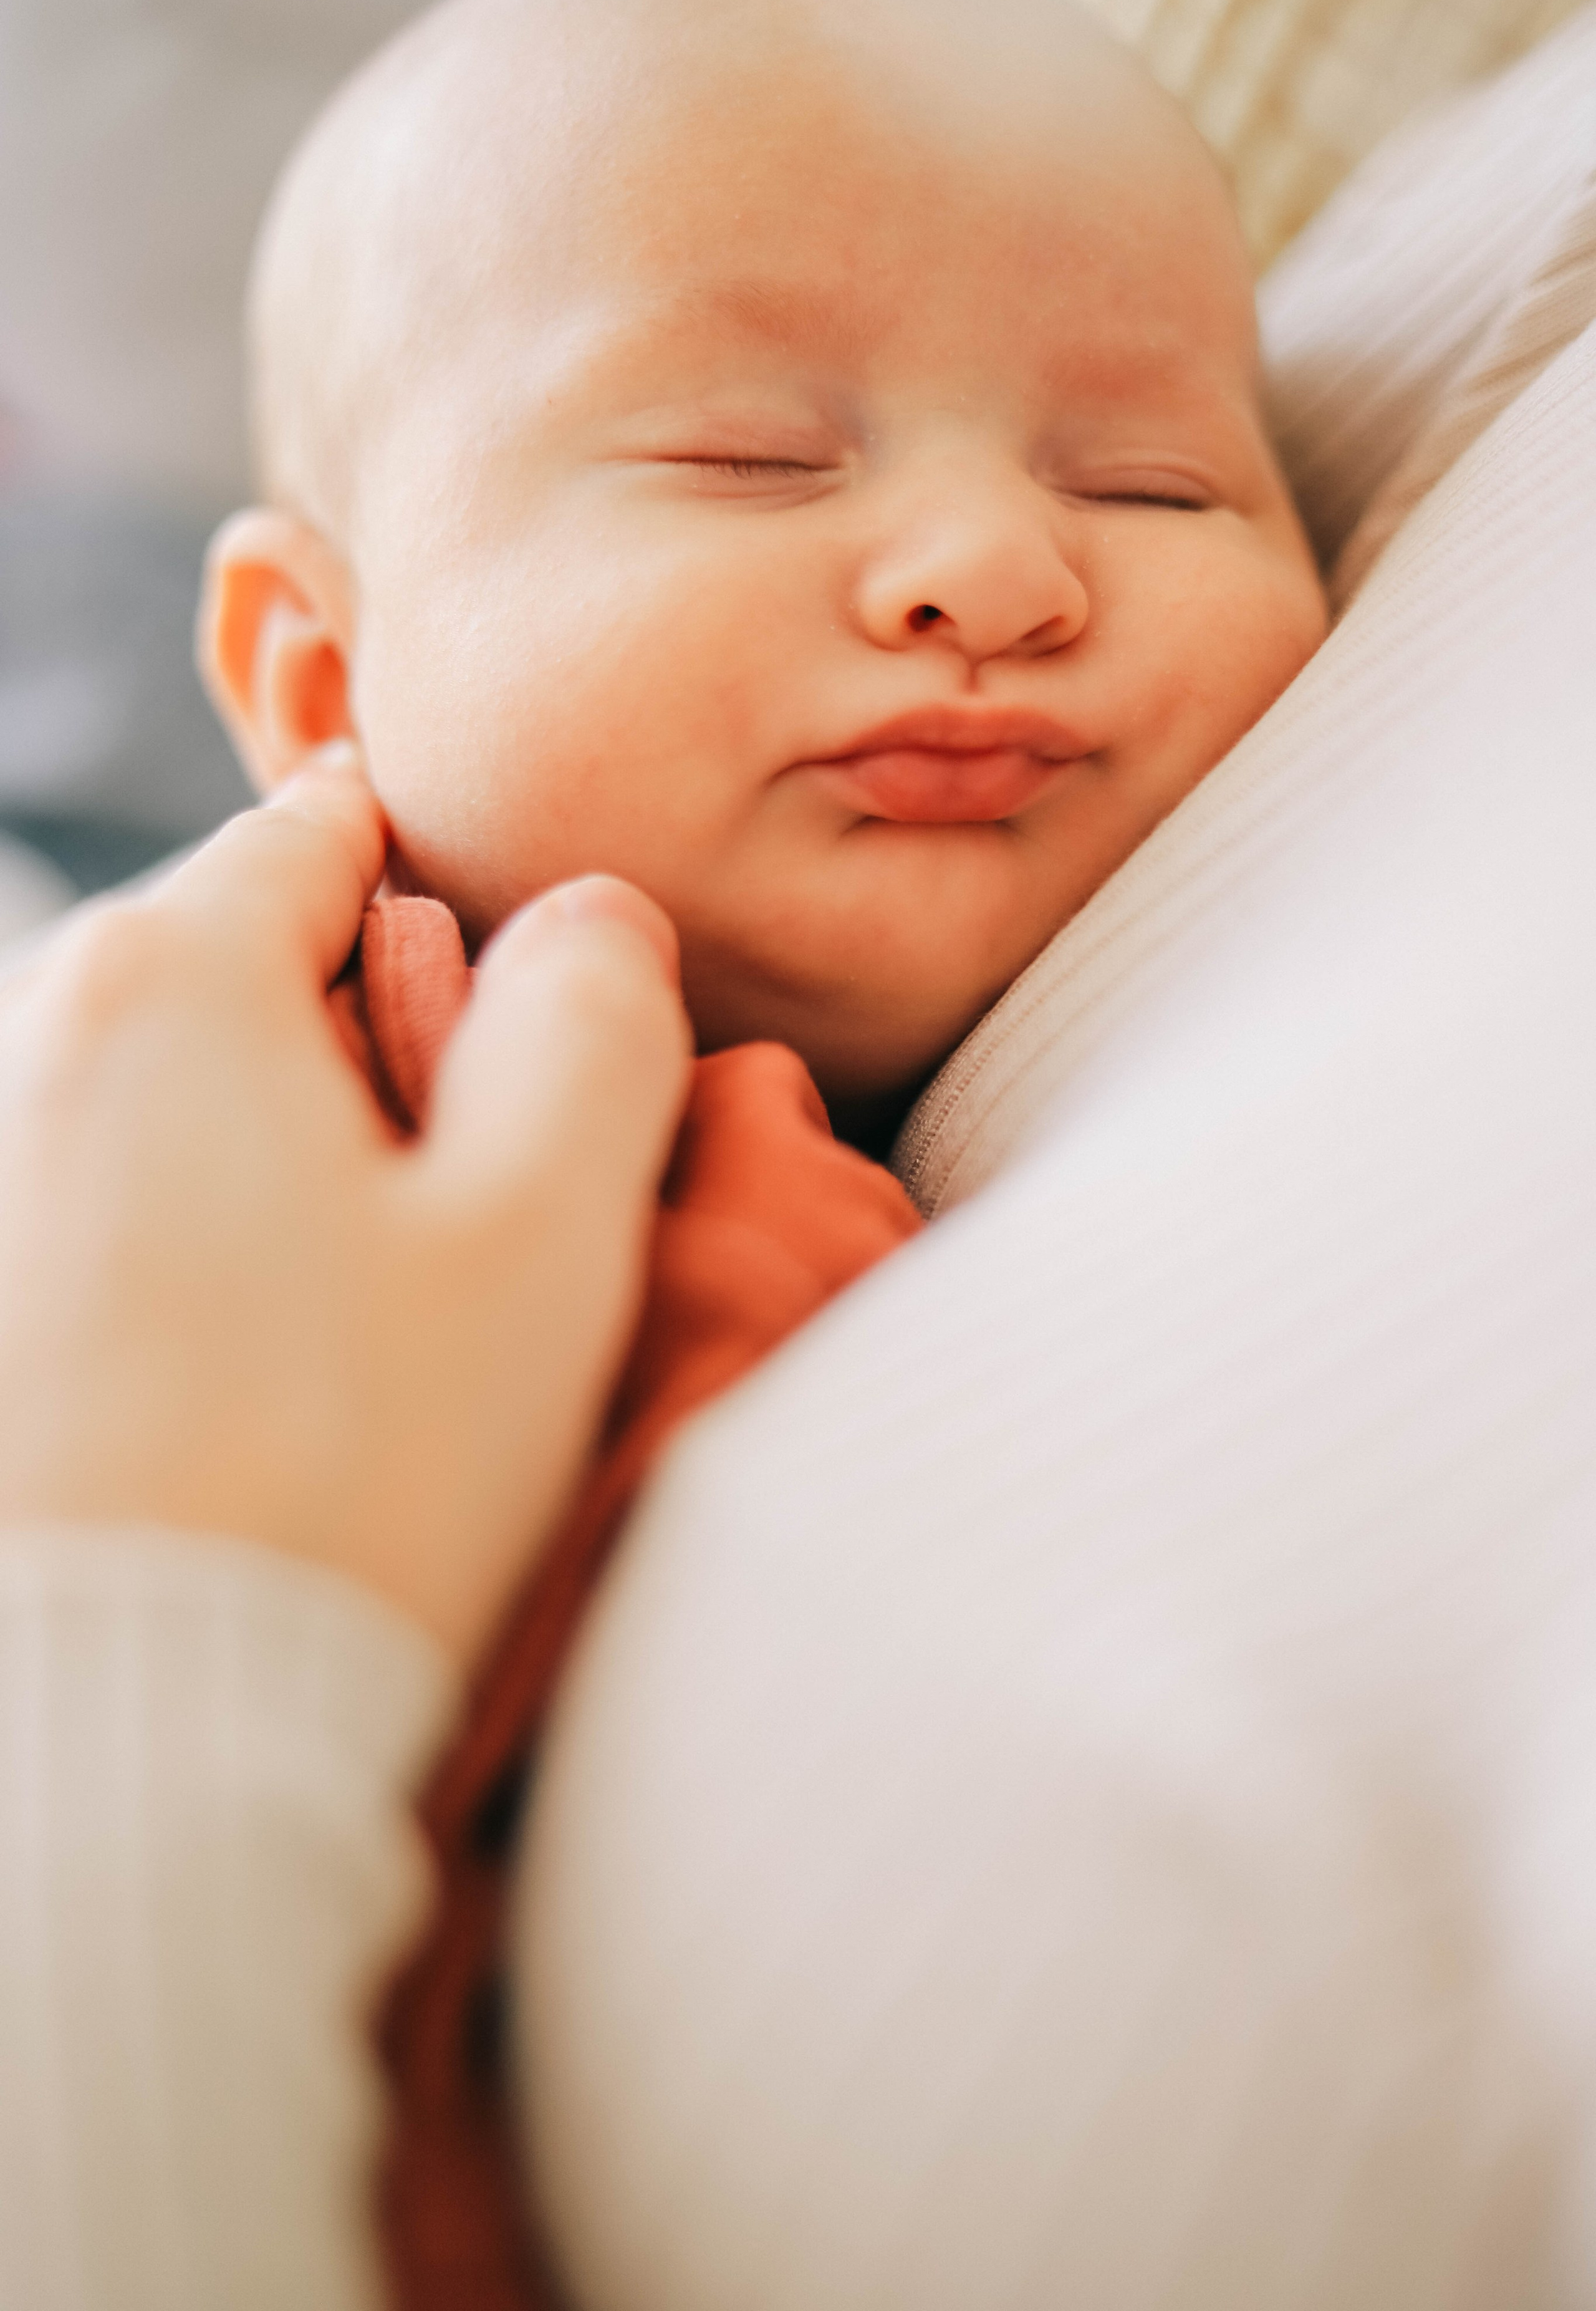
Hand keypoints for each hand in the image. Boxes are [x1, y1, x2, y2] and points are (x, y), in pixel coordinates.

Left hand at [0, 754, 690, 1658]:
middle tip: (446, 1229)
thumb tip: (596, 920)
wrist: (112, 1754)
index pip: (331, 837)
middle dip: (359, 1050)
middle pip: (237, 965)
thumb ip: (593, 1032)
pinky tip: (234, 1388)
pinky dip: (184, 1251)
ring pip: (164, 1091)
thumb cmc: (345, 1483)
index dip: (452, 913)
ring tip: (342, 1334)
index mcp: (168, 979)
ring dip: (271, 1164)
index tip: (507, 1041)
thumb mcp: (540, 1240)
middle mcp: (20, 1039)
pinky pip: (93, 1200)